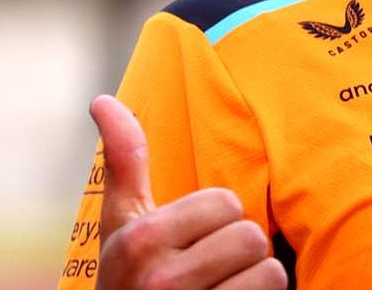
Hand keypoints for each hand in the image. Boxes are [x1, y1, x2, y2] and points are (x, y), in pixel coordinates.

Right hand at [90, 95, 287, 289]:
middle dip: (236, 254)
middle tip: (207, 274)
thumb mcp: (121, 225)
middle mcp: (159, 280)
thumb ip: (123, 163)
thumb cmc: (129, 278)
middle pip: (250, 237)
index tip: (189, 244)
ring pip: (268, 272)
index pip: (226, 203)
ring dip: (251, 283)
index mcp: (140, 240)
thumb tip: (102, 99)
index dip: (215, 222)